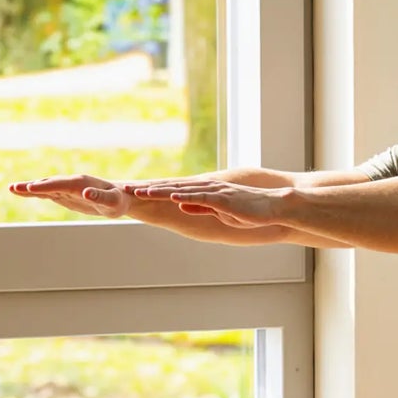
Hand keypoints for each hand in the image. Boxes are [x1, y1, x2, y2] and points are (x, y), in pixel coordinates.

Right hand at [8, 174, 138, 218]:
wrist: (120, 197)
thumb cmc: (118, 200)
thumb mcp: (113, 202)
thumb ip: (100, 197)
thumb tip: (86, 193)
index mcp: (81, 183)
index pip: (60, 184)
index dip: (46, 186)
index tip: (31, 188)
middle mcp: (71, 183)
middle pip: (48, 184)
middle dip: (31, 186)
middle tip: (13, 188)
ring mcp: (67, 188)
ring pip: (46, 187)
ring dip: (29, 188)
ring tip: (12, 189)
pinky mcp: (66, 194)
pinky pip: (48, 192)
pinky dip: (36, 192)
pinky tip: (24, 192)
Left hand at [130, 179, 284, 228]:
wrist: (274, 207)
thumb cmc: (251, 212)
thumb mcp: (221, 212)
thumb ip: (201, 207)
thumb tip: (182, 204)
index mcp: (204, 192)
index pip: (173, 190)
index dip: (152, 191)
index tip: (133, 192)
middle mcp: (205, 187)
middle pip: (170, 186)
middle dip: (147, 187)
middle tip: (124, 188)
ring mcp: (213, 192)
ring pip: (180, 189)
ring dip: (159, 190)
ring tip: (138, 191)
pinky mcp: (222, 199)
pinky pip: (199, 196)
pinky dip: (183, 195)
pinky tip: (169, 195)